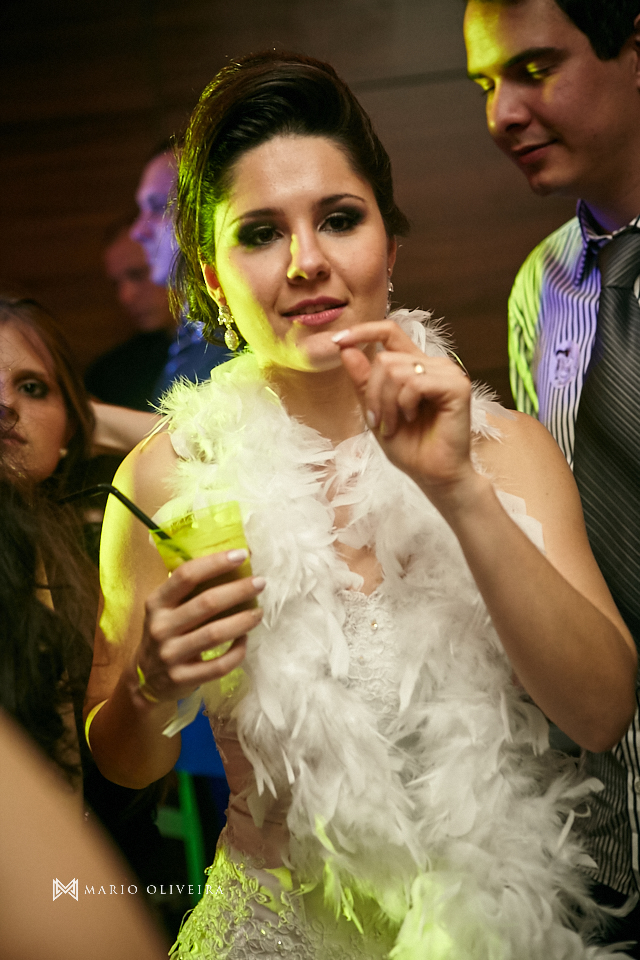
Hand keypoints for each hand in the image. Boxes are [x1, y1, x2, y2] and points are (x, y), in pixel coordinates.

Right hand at [135, 549, 264, 703]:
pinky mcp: (182, 678)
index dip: (215, 563)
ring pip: (215, 634)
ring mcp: (170, 654)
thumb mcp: (166, 608)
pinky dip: (237, 651)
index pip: (186, 575)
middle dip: (238, 590)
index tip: (241, 555)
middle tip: (260, 583)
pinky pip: (219, 665)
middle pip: (206, 603)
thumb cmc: (166, 632)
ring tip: (259, 612)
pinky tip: (245, 640)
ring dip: (243, 621)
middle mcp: (161, 626)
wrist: (145, 678)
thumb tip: (234, 561)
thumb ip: (190, 589)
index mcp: (157, 602)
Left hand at [333, 321, 475, 504]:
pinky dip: (404, 405)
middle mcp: (432, 364)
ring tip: (394, 425)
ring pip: (395, 369)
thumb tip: (346, 349)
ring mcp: (447, 373)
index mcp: (414, 366)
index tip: (338, 341)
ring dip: (386, 403)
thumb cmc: (410, 447)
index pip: (389, 331)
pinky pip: (414, 383)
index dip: (362, 331)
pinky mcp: (457, 386)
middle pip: (384, 358)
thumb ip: (363, 381)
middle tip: (379, 421)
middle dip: (372, 393)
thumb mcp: (375, 412)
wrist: (434, 475)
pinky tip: (412, 419)